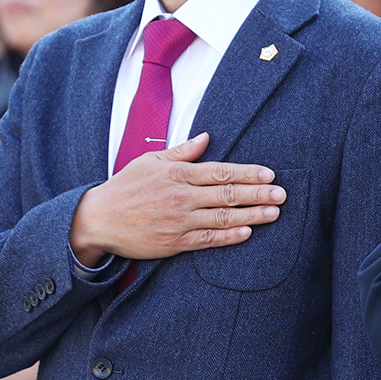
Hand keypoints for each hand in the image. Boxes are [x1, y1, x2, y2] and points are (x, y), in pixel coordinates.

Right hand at [69, 133, 283, 264]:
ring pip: (222, 217)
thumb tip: (206, 137)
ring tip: (274, 213)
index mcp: (177, 174)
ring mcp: (178, 220)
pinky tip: (247, 232)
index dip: (247, 173)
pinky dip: (228, 236)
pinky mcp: (174, 242)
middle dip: (258, 194)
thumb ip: (182, 151)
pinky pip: (207, 239)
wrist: (98, 219)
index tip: (269, 174)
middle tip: (282, 194)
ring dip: (252, 215)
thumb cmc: (125, 188)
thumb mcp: (150, 161)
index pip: (220, 172)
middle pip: (227, 194)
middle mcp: (181, 197)